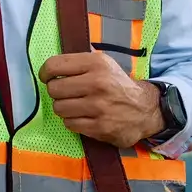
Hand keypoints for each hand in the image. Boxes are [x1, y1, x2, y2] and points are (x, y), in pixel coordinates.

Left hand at [38, 52, 164, 148]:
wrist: (145, 110)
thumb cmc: (117, 84)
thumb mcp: (102, 64)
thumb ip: (77, 63)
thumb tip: (48, 69)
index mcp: (96, 64)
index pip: (54, 66)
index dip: (45, 73)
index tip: (47, 77)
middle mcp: (98, 83)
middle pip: (54, 89)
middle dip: (56, 92)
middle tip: (65, 93)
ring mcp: (99, 107)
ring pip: (59, 108)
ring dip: (64, 108)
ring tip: (75, 105)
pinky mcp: (100, 127)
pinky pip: (69, 124)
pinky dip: (72, 121)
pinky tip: (83, 117)